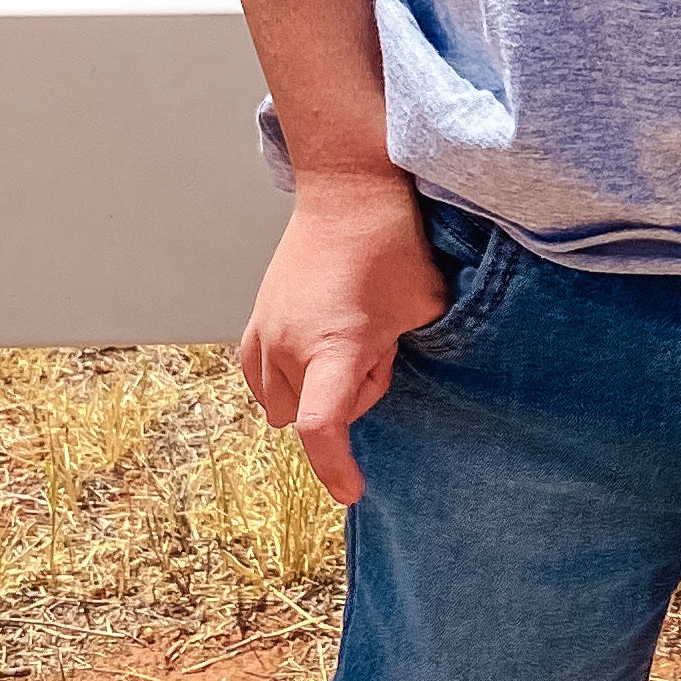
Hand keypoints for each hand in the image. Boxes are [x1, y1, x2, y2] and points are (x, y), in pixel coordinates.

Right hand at [236, 167, 448, 503]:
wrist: (349, 189)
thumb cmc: (392, 242)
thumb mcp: (424, 305)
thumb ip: (408, 354)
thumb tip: (401, 378)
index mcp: (333, 346)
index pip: (323, 428)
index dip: (336, 468)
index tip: (352, 490)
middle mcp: (290, 344)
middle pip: (313, 415)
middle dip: (348, 398)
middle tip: (378, 348)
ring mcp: (267, 329)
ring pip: (282, 401)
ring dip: (315, 390)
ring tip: (348, 341)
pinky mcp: (257, 315)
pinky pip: (255, 376)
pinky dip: (280, 381)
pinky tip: (308, 362)